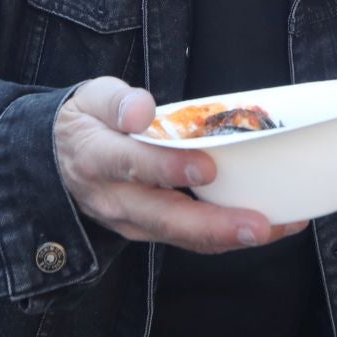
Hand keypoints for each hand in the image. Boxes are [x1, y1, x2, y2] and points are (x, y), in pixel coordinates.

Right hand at [54, 77, 309, 254]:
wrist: (59, 159)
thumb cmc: (88, 121)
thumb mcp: (92, 98)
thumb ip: (116, 101)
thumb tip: (141, 110)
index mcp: (97, 157)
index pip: (132, 164)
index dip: (169, 168)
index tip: (207, 168)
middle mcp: (114, 198)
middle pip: (165, 216)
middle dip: (214, 225)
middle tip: (259, 225)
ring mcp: (131, 221)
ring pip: (182, 235)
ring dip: (230, 236)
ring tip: (278, 227)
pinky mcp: (149, 231)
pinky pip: (190, 239)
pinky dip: (228, 236)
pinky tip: (269, 225)